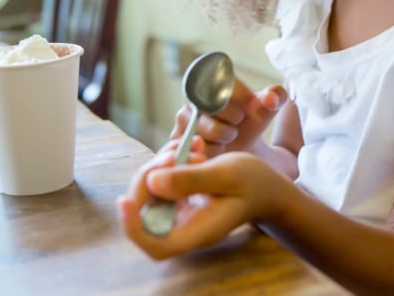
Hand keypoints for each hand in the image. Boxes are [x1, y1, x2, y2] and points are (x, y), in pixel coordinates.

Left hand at [117, 152, 290, 259]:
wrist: (268, 186)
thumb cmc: (253, 182)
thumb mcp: (226, 174)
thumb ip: (191, 179)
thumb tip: (152, 182)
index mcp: (199, 231)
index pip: (156, 245)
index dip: (134, 227)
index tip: (125, 200)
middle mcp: (185, 227)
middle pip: (146, 214)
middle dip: (149, 179)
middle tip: (172, 154)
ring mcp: (181, 214)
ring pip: (151, 194)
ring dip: (161, 166)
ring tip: (189, 148)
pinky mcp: (180, 200)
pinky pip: (162, 183)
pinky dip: (170, 163)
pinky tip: (190, 149)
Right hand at [170, 78, 287, 157]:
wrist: (239, 146)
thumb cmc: (251, 119)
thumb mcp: (268, 107)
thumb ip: (276, 97)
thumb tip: (270, 98)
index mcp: (211, 77)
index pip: (220, 77)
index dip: (241, 93)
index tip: (254, 104)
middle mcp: (191, 95)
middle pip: (210, 103)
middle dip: (233, 116)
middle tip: (240, 121)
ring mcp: (182, 119)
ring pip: (201, 128)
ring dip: (223, 135)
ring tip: (231, 135)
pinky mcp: (177, 141)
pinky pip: (194, 146)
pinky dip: (213, 150)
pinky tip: (222, 149)